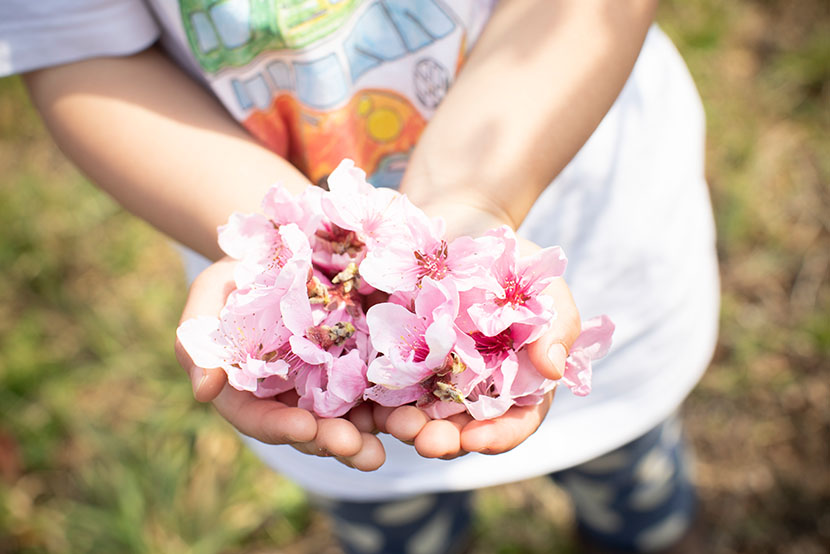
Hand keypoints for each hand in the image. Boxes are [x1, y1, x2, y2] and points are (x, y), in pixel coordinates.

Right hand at [174, 257, 385, 470]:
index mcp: (252, 392)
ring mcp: (333, 382)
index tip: (303, 429)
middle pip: (314, 430)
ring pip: (355, 416)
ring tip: (403, 438)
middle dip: (337, 442)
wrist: (283, 246)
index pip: (261, 419)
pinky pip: (387, 383)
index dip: (280, 427)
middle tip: (361, 451)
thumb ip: (197, 343)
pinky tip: (424, 405)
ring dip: (378, 431)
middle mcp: (295, 397)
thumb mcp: (208, 299)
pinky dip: (404, 397)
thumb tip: (204, 391)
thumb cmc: (236, 275)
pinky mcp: (368, 361)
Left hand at [371, 198, 581, 458]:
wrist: (462, 222)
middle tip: (427, 441)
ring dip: (407, 426)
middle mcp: (470, 390)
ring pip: (418, 415)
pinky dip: (377, 396)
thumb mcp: (544, 287)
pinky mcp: (394, 356)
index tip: (477, 440)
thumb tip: (552, 369)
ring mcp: (430, 376)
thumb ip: (558, 327)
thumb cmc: (512, 261)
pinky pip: (384, 384)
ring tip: (396, 422)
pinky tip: (368, 399)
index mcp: (514, 383)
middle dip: (444, 440)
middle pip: (460, 430)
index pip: (513, 423)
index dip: (499, 437)